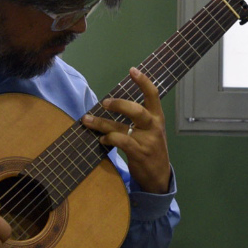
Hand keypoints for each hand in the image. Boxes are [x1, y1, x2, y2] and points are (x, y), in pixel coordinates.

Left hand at [81, 68, 172, 193]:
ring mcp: (147, 141)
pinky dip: (108, 138)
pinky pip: (120, 141)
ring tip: (87, 120)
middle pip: (136, 110)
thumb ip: (139, 119)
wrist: (159, 177)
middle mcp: (154, 127)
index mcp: (158, 118)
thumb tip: (114, 104)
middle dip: (119, 104)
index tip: (133, 70)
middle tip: (104, 102)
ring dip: (102, 123)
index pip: (153, 95)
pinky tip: (101, 139)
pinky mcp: (139, 153)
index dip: (143, 82)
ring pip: (122, 127)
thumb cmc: (151, 150)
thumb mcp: (152, 131)